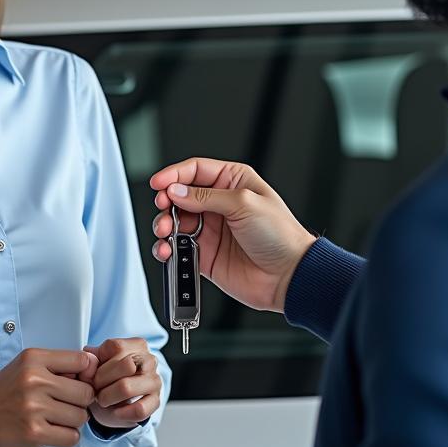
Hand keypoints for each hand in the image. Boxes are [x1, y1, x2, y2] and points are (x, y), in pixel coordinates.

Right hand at [0, 348, 96, 446]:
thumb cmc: (8, 390)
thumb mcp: (29, 365)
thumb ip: (60, 364)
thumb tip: (96, 367)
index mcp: (34, 358)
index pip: (82, 361)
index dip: (87, 374)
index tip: (80, 382)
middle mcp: (34, 381)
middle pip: (86, 392)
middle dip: (82, 401)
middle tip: (68, 404)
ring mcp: (33, 408)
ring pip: (80, 417)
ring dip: (74, 420)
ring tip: (58, 417)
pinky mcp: (33, 433)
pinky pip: (71, 437)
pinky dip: (67, 436)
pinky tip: (54, 430)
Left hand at [81, 337, 161, 428]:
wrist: (119, 400)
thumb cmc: (109, 377)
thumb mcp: (99, 363)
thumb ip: (93, 358)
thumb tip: (87, 358)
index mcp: (137, 345)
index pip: (116, 346)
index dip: (98, 361)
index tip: (91, 371)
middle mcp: (149, 360)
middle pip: (124, 365)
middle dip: (102, 379)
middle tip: (94, 387)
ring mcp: (154, 381)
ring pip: (127, 388)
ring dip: (108, 396)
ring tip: (102, 400)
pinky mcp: (156, 401)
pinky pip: (139, 410)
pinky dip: (122, 413)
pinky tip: (115, 411)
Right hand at [150, 158, 315, 312]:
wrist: (289, 275)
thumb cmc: (280, 235)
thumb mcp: (244, 203)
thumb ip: (206, 196)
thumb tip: (176, 191)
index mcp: (232, 182)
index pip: (195, 171)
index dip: (174, 175)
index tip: (158, 183)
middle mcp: (219, 204)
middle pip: (179, 195)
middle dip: (166, 201)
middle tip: (164, 208)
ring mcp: (210, 229)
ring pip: (174, 221)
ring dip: (164, 225)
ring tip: (166, 232)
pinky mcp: (204, 254)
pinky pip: (178, 248)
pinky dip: (167, 248)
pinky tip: (168, 249)